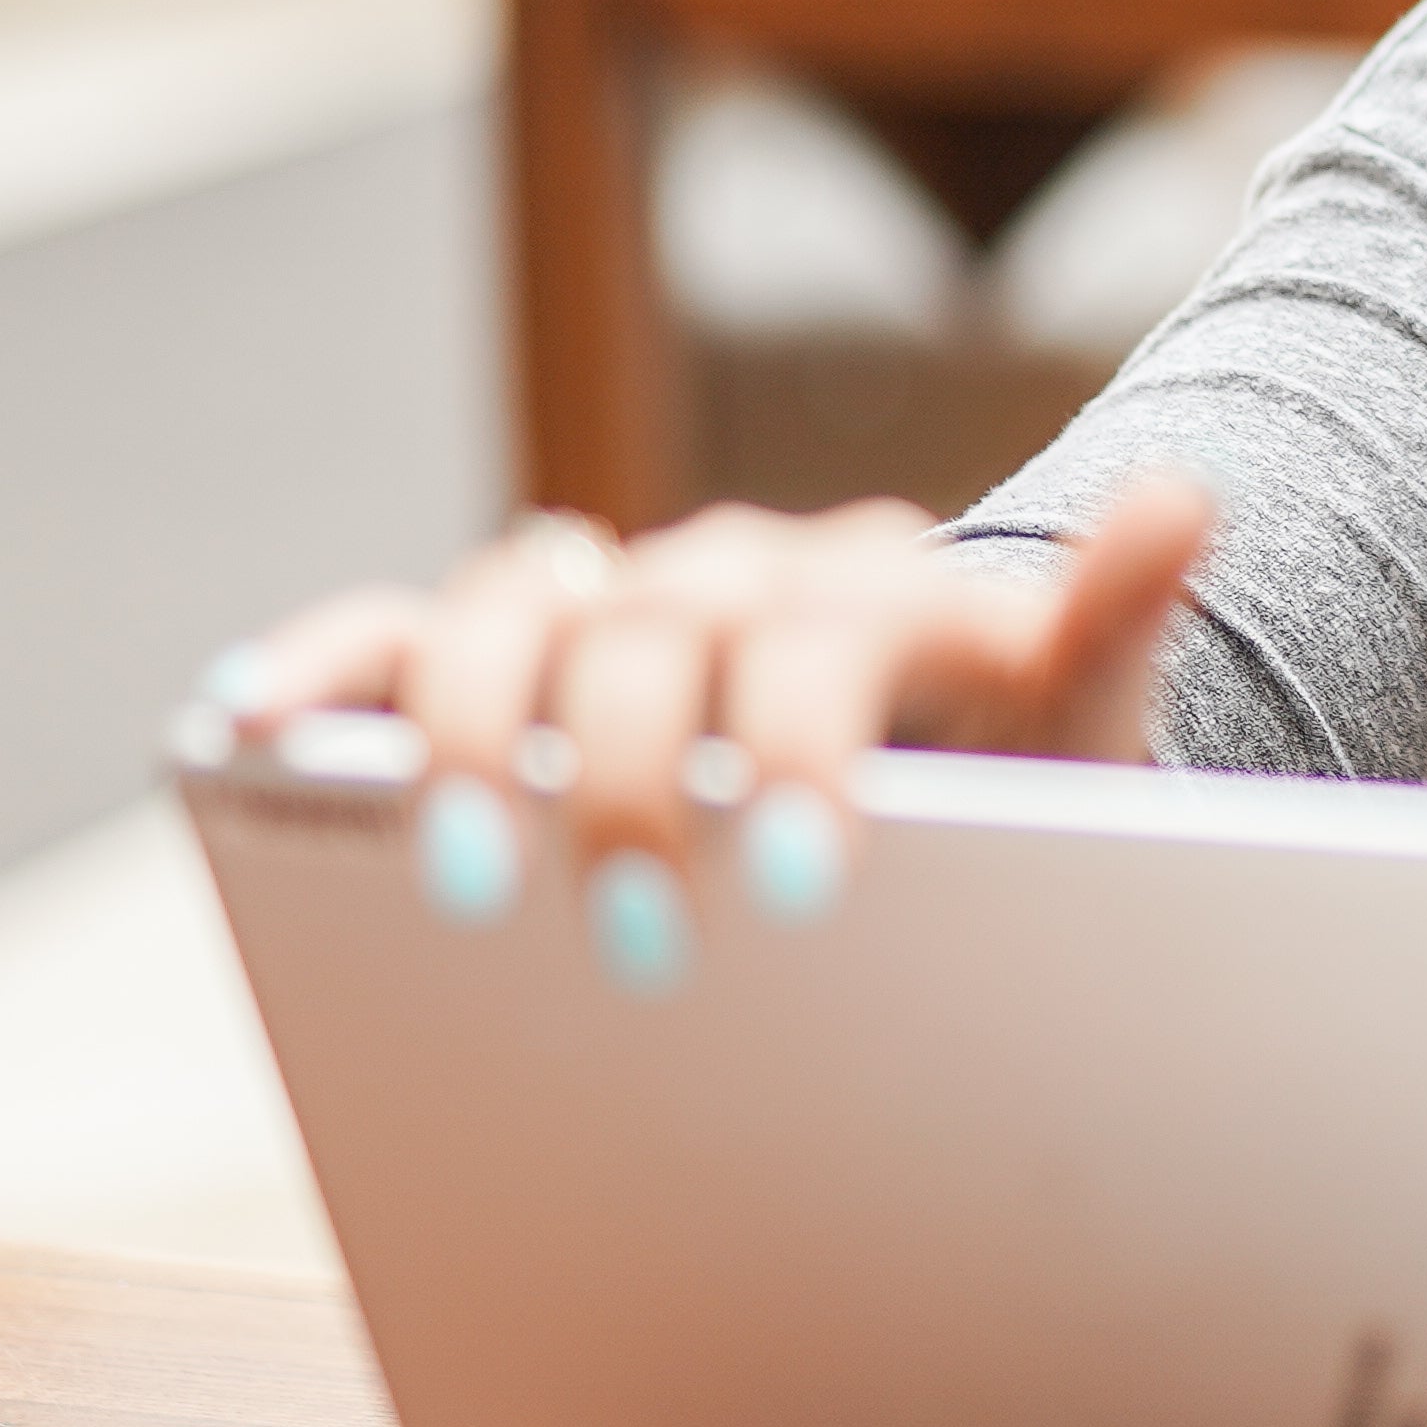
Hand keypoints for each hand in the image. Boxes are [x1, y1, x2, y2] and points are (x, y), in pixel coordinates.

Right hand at [213, 469, 1214, 889]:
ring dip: (472, 736)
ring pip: (508, 614)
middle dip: (630, 782)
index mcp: (872, 593)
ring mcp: (610, 609)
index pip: (826, 635)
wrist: (949, 782)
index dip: (802, 749)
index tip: (795, 883)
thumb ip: (1111, 626)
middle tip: (630, 930)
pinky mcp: (503, 660)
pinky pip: (387, 638)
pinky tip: (242, 727)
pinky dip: (315, 668)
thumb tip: (1184, 497)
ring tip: (463, 873)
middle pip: (652, 635)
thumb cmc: (1020, 781)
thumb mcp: (1087, 732)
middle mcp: (729, 577)